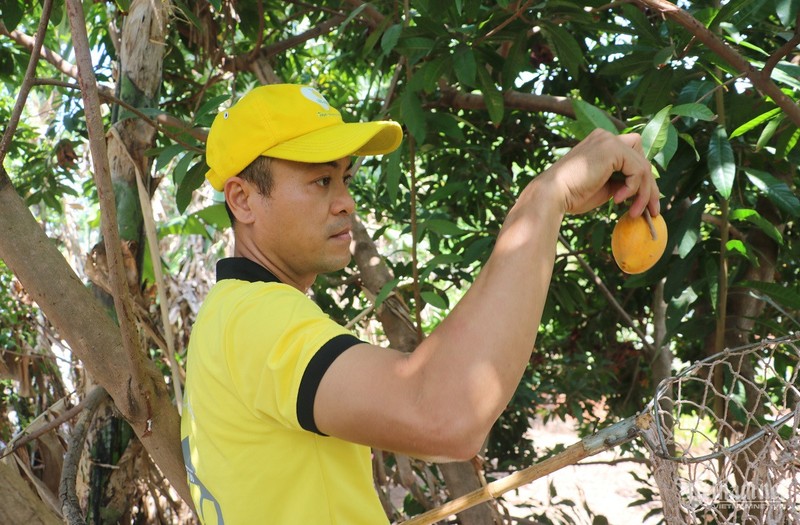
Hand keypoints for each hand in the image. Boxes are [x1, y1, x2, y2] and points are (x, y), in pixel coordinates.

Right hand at [538, 129, 660, 216]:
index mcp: (601, 143)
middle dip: (650, 186)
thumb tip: (642, 190)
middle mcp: (606, 137)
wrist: (552, 194)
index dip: (642, 178)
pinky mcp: (612, 149)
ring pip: (643, 166)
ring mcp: (609, 140)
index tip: (645, 203)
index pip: (633, 156)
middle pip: (642, 158)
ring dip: (644, 193)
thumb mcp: (603, 188)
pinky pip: (638, 170)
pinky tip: (617, 199)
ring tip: (635, 212)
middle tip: (653, 211)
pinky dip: (634, 188)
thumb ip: (621, 182)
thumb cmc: (572, 195)